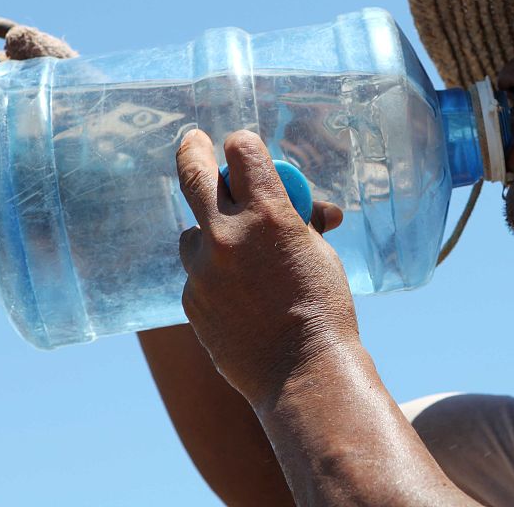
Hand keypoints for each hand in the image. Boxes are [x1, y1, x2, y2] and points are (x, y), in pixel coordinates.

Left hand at [177, 128, 353, 405]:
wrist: (301, 372)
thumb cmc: (323, 309)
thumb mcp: (319, 253)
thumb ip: (301, 223)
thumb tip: (311, 210)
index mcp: (269, 213)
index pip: (243, 152)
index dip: (241, 144)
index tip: (238, 144)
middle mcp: (228, 234)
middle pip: (195, 174)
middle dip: (193, 151)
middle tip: (192, 141)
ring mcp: (203, 269)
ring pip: (192, 232)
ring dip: (208, 233)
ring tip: (236, 257)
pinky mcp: (191, 300)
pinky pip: (198, 276)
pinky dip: (214, 279)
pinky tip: (242, 301)